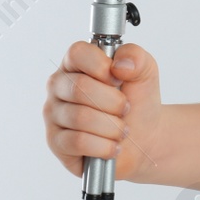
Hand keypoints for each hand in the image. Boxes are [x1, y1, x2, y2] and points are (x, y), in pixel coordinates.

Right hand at [43, 40, 164, 183]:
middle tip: (126, 108)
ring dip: (112, 127)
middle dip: (113, 102)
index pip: (77, 53)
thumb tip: (119, 64)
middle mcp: (59, 86)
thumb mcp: (145, 72)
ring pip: (80, 118)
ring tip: (122, 129)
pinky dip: (104, 146)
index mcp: (75, 63)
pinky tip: (113, 146)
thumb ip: (136, 57)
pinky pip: (78, 142)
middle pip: (79, 88)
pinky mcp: (56, 142)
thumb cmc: (137, 102)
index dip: (102, 66)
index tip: (118, 79)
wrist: (144, 138)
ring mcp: (54, 114)